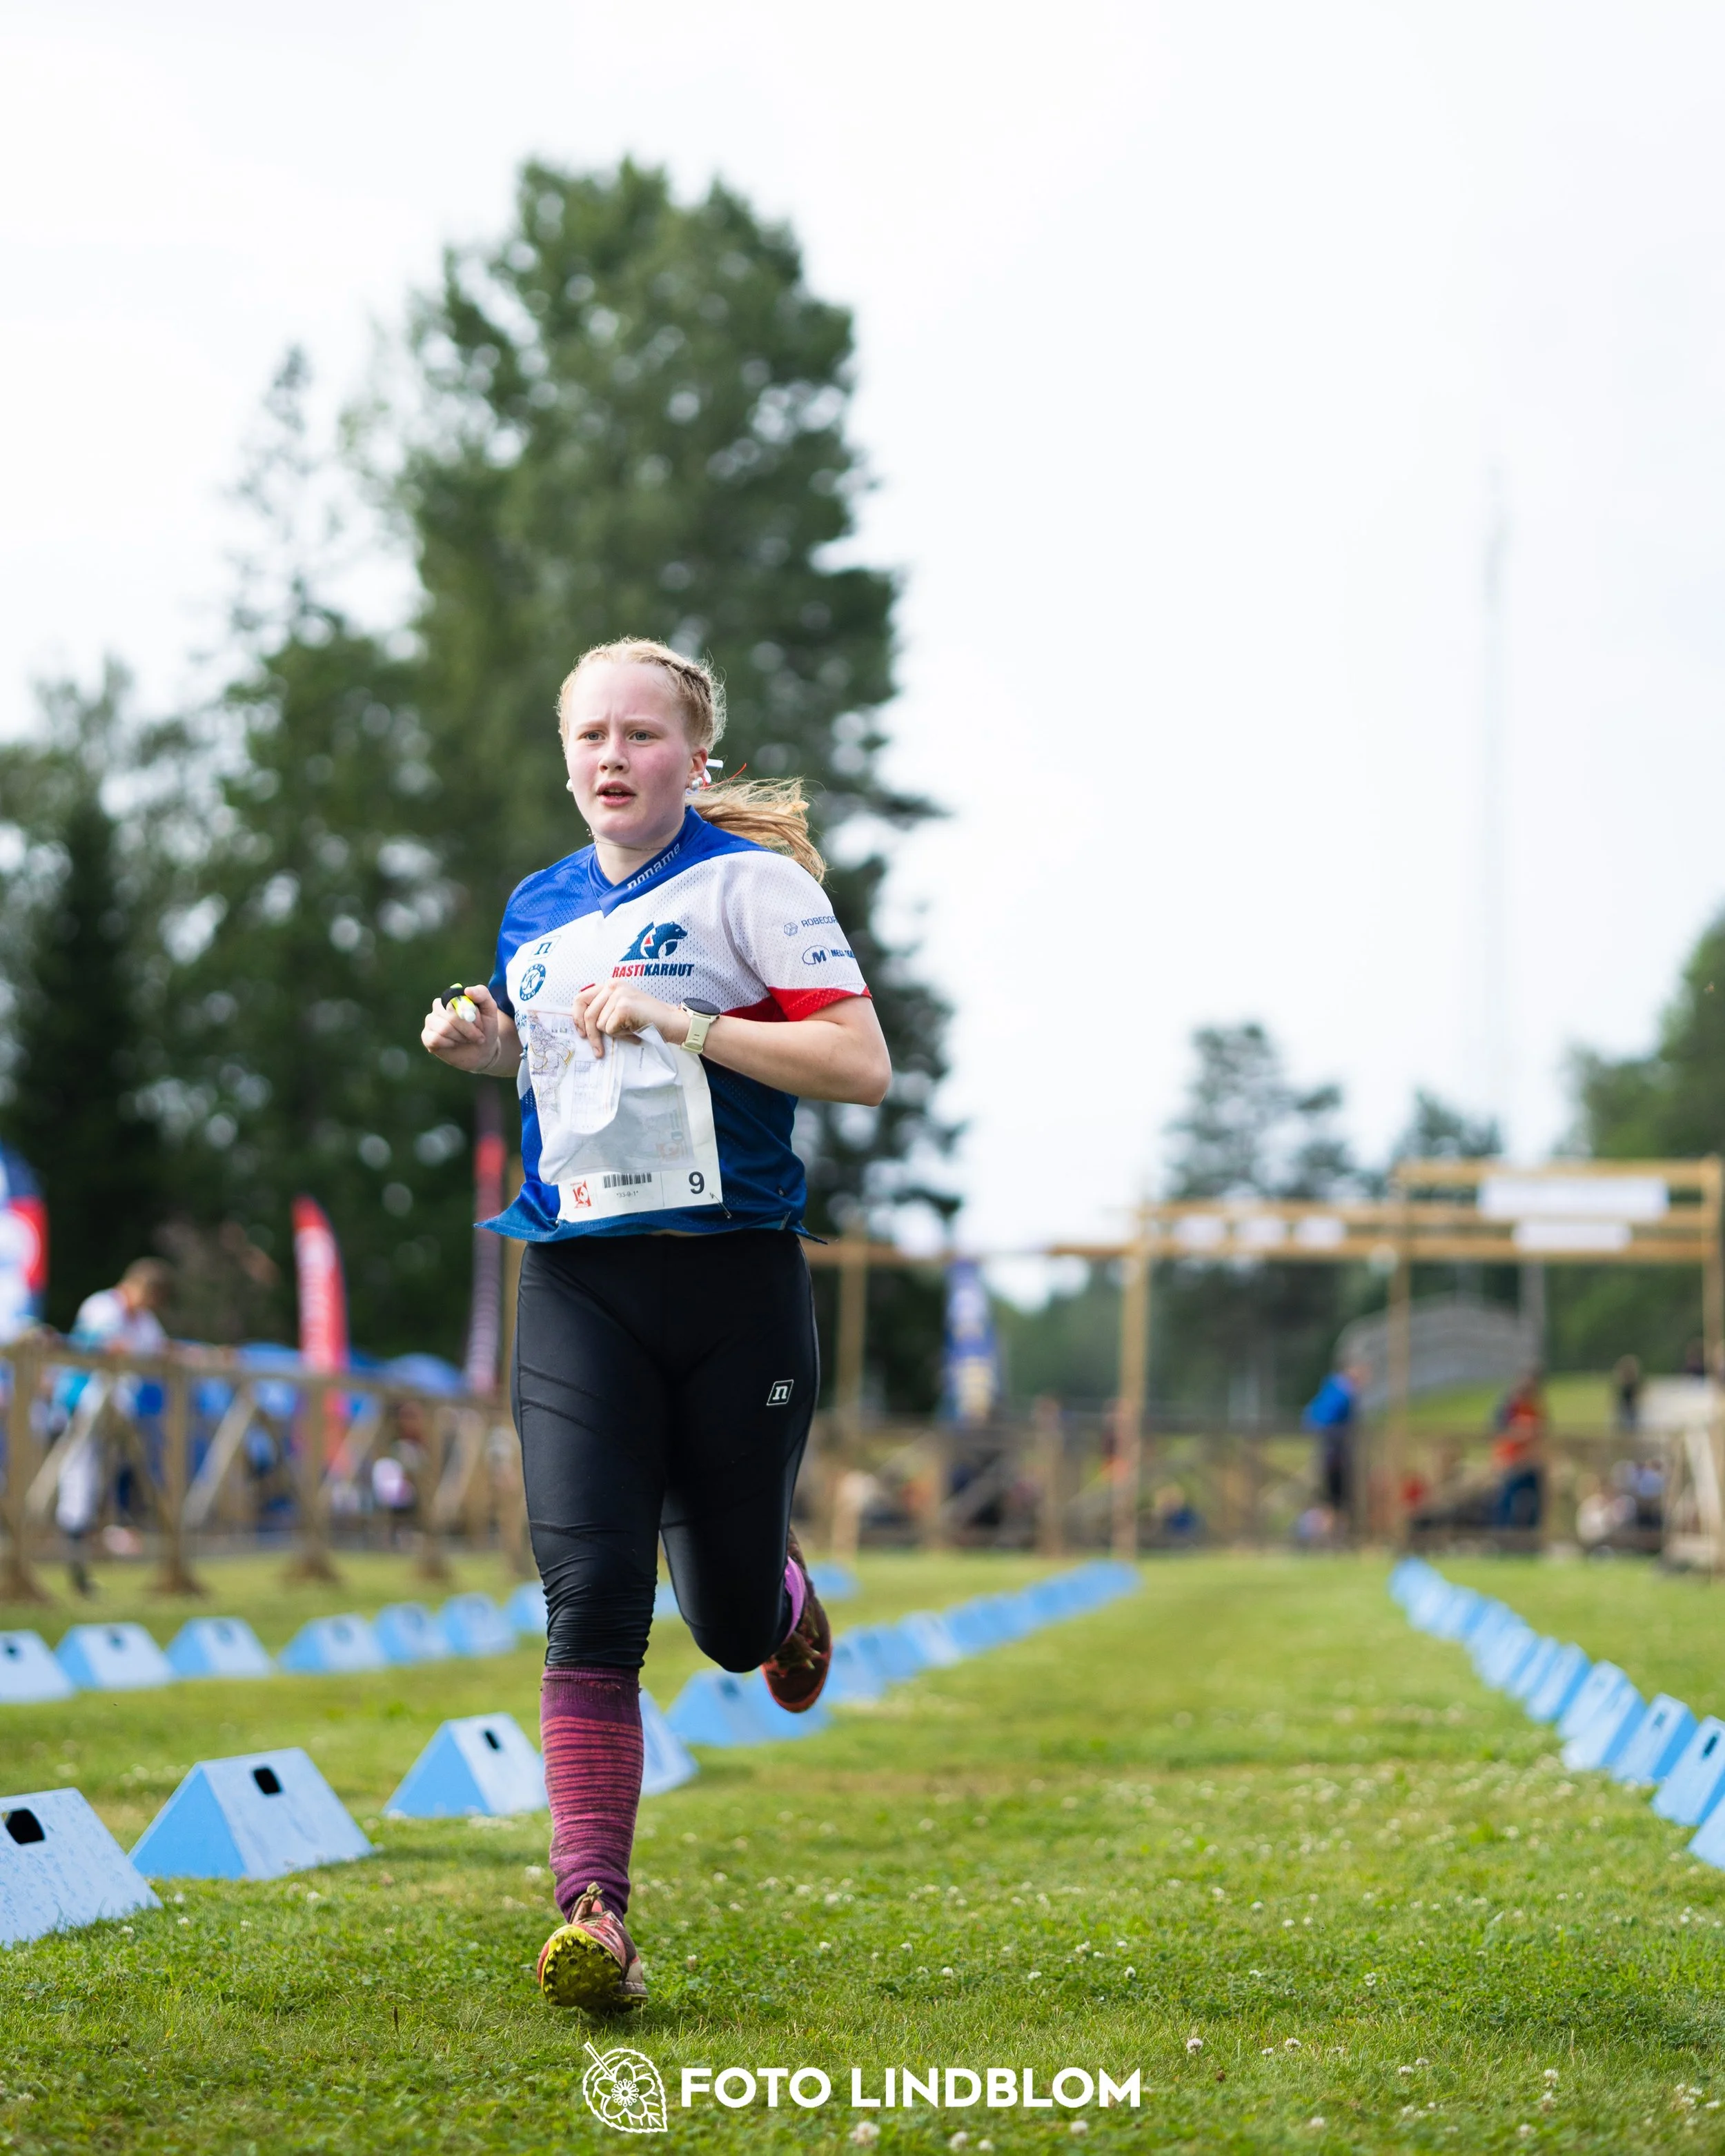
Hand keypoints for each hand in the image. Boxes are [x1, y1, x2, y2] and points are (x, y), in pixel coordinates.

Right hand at [421, 982, 516, 1072]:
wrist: (482, 1051)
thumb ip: (482, 994)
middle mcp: (439, 1007)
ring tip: (466, 1039)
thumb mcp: (490, 1009)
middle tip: (477, 1036)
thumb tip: (467, 990)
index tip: (481, 1026)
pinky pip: (435, 1039)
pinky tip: (454, 1044)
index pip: (457, 1001)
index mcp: (453, 997)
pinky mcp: (427, 1036)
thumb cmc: (485, 1028)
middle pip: (451, 1016)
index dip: (471, 1017)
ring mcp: (431, 1021)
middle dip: (468, 1030)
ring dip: (460, 1037)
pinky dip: (449, 1044)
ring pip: (444, 1028)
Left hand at [571, 980, 688, 1056]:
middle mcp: (613, 985)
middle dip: (591, 1035)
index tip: (581, 1033)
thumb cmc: (646, 1018)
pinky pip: (610, 1029)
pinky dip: (621, 1035)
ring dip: (614, 1034)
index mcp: (611, 984)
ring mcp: (618, 994)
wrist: (670, 1021)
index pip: (581, 998)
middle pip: (587, 1014)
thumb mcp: (622, 1007)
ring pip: (599, 1024)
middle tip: (598, 1050)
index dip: (576, 1017)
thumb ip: (604, 1009)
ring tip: (629, 1030)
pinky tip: (634, 1031)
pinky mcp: (623, 1006)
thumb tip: (581, 1025)